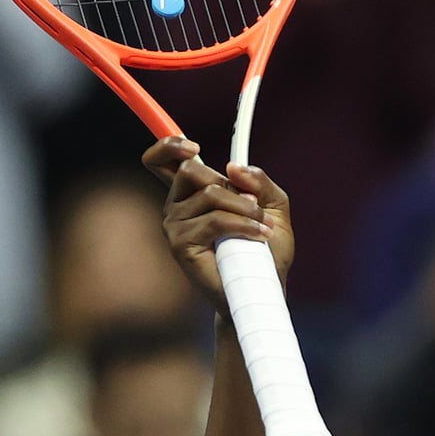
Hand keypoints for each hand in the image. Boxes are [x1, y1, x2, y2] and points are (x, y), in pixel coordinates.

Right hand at [142, 137, 289, 306]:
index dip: (168, 146)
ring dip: (246, 209)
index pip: (161, 161)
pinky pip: (215, 219)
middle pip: (190, 170)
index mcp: (191, 194)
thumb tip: (233, 167)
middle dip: (232, 186)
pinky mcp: (181, 244)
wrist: (261, 289)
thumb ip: (258, 181)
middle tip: (255, 207)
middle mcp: (176, 207)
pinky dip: (245, 225)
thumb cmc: (265, 251)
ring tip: (263, 228)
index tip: (192, 146)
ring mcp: (175, 226)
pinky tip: (259, 237)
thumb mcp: (272, 206)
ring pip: (211, 193)